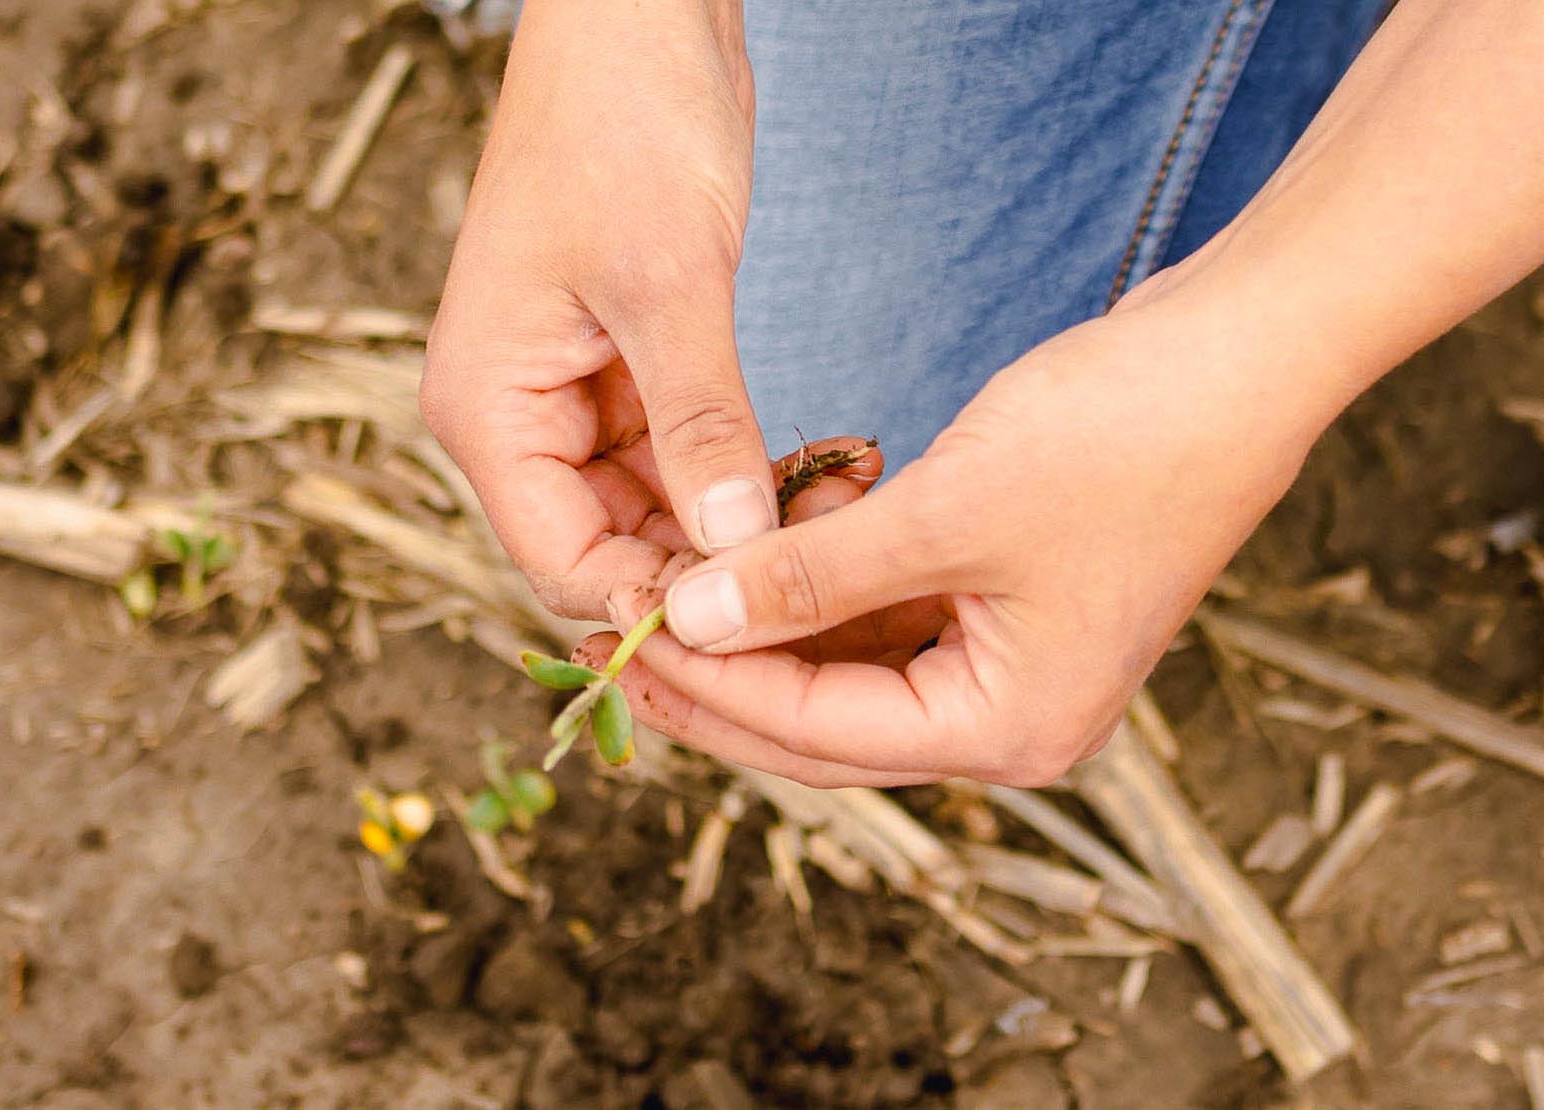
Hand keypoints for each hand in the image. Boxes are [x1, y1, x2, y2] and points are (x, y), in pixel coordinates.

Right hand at [420, 0, 775, 619]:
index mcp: (486, 410)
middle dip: (709, 573)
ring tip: (836, 515)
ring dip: (736, 530)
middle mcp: (514, 421)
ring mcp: (567, 401)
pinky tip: (817, 477)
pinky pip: (679, 463)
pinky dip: (740, 479)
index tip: (764, 619)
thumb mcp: (669, 282)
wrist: (635, 20)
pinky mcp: (623, 375)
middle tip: (821, 577)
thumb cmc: (624, 123)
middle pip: (607, 553)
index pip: (561, 565)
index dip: (656, 607)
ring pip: (652, 516)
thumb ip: (701, 425)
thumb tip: (740, 553)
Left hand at [577, 299, 1332, 786]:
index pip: (817, 733)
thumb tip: (690, 623)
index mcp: (1009, 729)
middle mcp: (1011, 719)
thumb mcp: (942, 513)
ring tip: (662, 589)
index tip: (613, 647)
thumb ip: (807, 581)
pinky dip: (820, 586)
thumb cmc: (1119, 436)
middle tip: (610, 637)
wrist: (1241, 357)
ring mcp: (1013, 664)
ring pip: (847, 669)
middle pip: (824, 722)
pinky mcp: (1009, 604)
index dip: (709, 692)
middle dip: (720, 676)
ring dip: (762, 627)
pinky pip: (884, 617)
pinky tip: (754, 548)